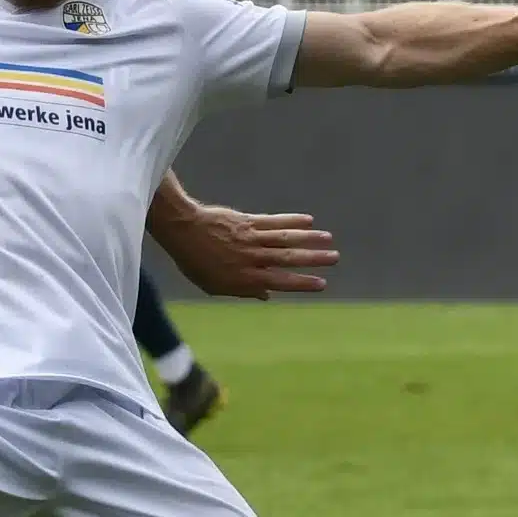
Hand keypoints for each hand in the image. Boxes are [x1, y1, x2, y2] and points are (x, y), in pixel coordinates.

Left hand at [157, 202, 339, 299]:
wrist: (182, 230)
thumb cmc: (195, 261)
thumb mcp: (214, 285)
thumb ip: (242, 290)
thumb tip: (267, 296)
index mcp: (244, 277)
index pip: (280, 282)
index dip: (302, 283)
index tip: (322, 283)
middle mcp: (251, 258)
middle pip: (288, 259)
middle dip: (313, 259)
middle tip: (335, 258)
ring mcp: (251, 238)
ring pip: (285, 239)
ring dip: (309, 238)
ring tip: (329, 239)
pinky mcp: (248, 221)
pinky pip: (274, 221)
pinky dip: (292, 220)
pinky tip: (308, 220)